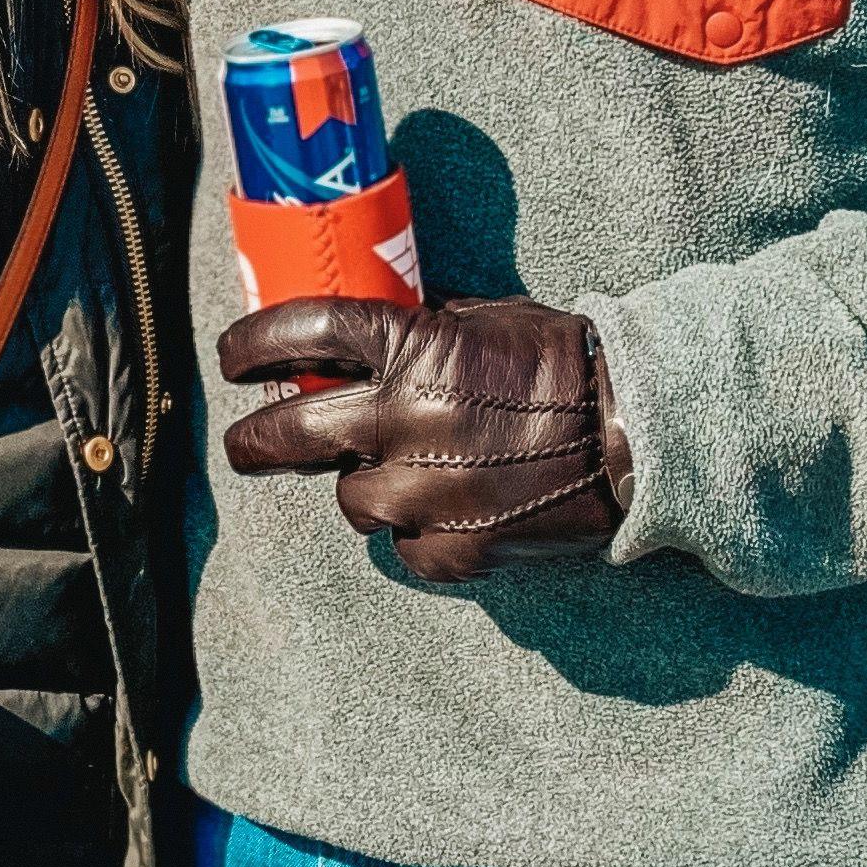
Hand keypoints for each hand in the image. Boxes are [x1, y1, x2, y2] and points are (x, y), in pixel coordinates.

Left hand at [217, 294, 633, 584]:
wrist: (634, 434)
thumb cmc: (562, 363)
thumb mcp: (483, 317)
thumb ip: (416, 328)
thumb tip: (354, 332)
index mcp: (411, 347)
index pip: (298, 335)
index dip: (250, 346)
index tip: (231, 358)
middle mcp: (402, 419)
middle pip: (285, 435)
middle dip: (251, 442)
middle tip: (244, 446)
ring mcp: (422, 491)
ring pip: (349, 497)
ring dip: (364, 481)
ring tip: (411, 469)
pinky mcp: (447, 549)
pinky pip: (402, 542)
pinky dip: (416, 526)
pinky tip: (454, 503)